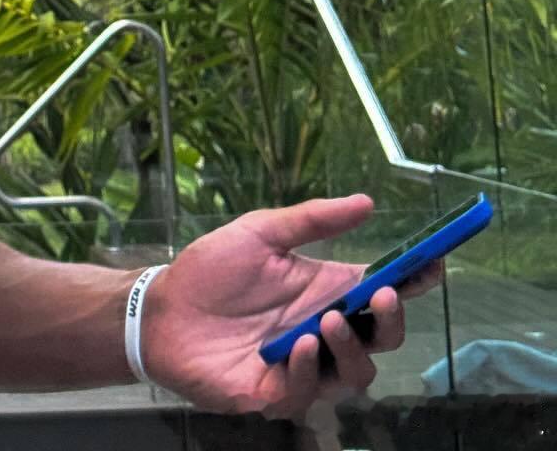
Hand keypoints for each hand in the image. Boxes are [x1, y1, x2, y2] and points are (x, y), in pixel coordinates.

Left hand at [139, 194, 441, 419]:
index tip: (433, 266)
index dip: (413, 282)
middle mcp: (322, 331)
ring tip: (327, 321)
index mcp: (325, 291)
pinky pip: (308, 393)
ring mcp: (303, 366)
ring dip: (351, 348)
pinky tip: (295, 346)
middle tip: (383, 295)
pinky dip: (308, 371)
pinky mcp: (275, 393)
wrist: (162, 310)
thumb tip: (366, 202)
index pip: (381, 292)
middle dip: (392, 321)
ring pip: (355, 374)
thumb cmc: (211, 270)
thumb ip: (311, 220)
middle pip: (381, 338)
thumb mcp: (260, 232)